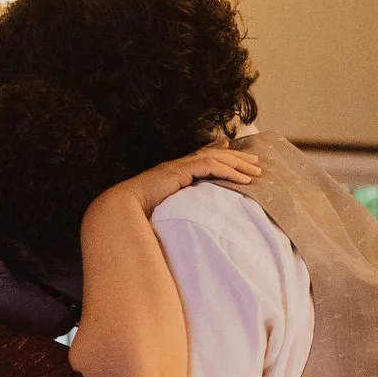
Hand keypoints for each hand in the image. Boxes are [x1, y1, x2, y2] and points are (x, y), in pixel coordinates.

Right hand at [100, 146, 259, 217]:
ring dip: (238, 164)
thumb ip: (177, 209)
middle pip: (213, 155)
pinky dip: (229, 171)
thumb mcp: (163, 210)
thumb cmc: (137, 216)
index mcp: (172, 173)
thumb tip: (188, 222)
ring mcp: (178, 166)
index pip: (200, 157)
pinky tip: (243, 179)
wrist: (121, 209)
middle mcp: (176, 165)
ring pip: (215, 158)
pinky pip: (210, 166)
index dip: (220, 154)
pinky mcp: (180, 170)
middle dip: (237, 158)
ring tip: (256, 172)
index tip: (235, 154)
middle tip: (256, 163)